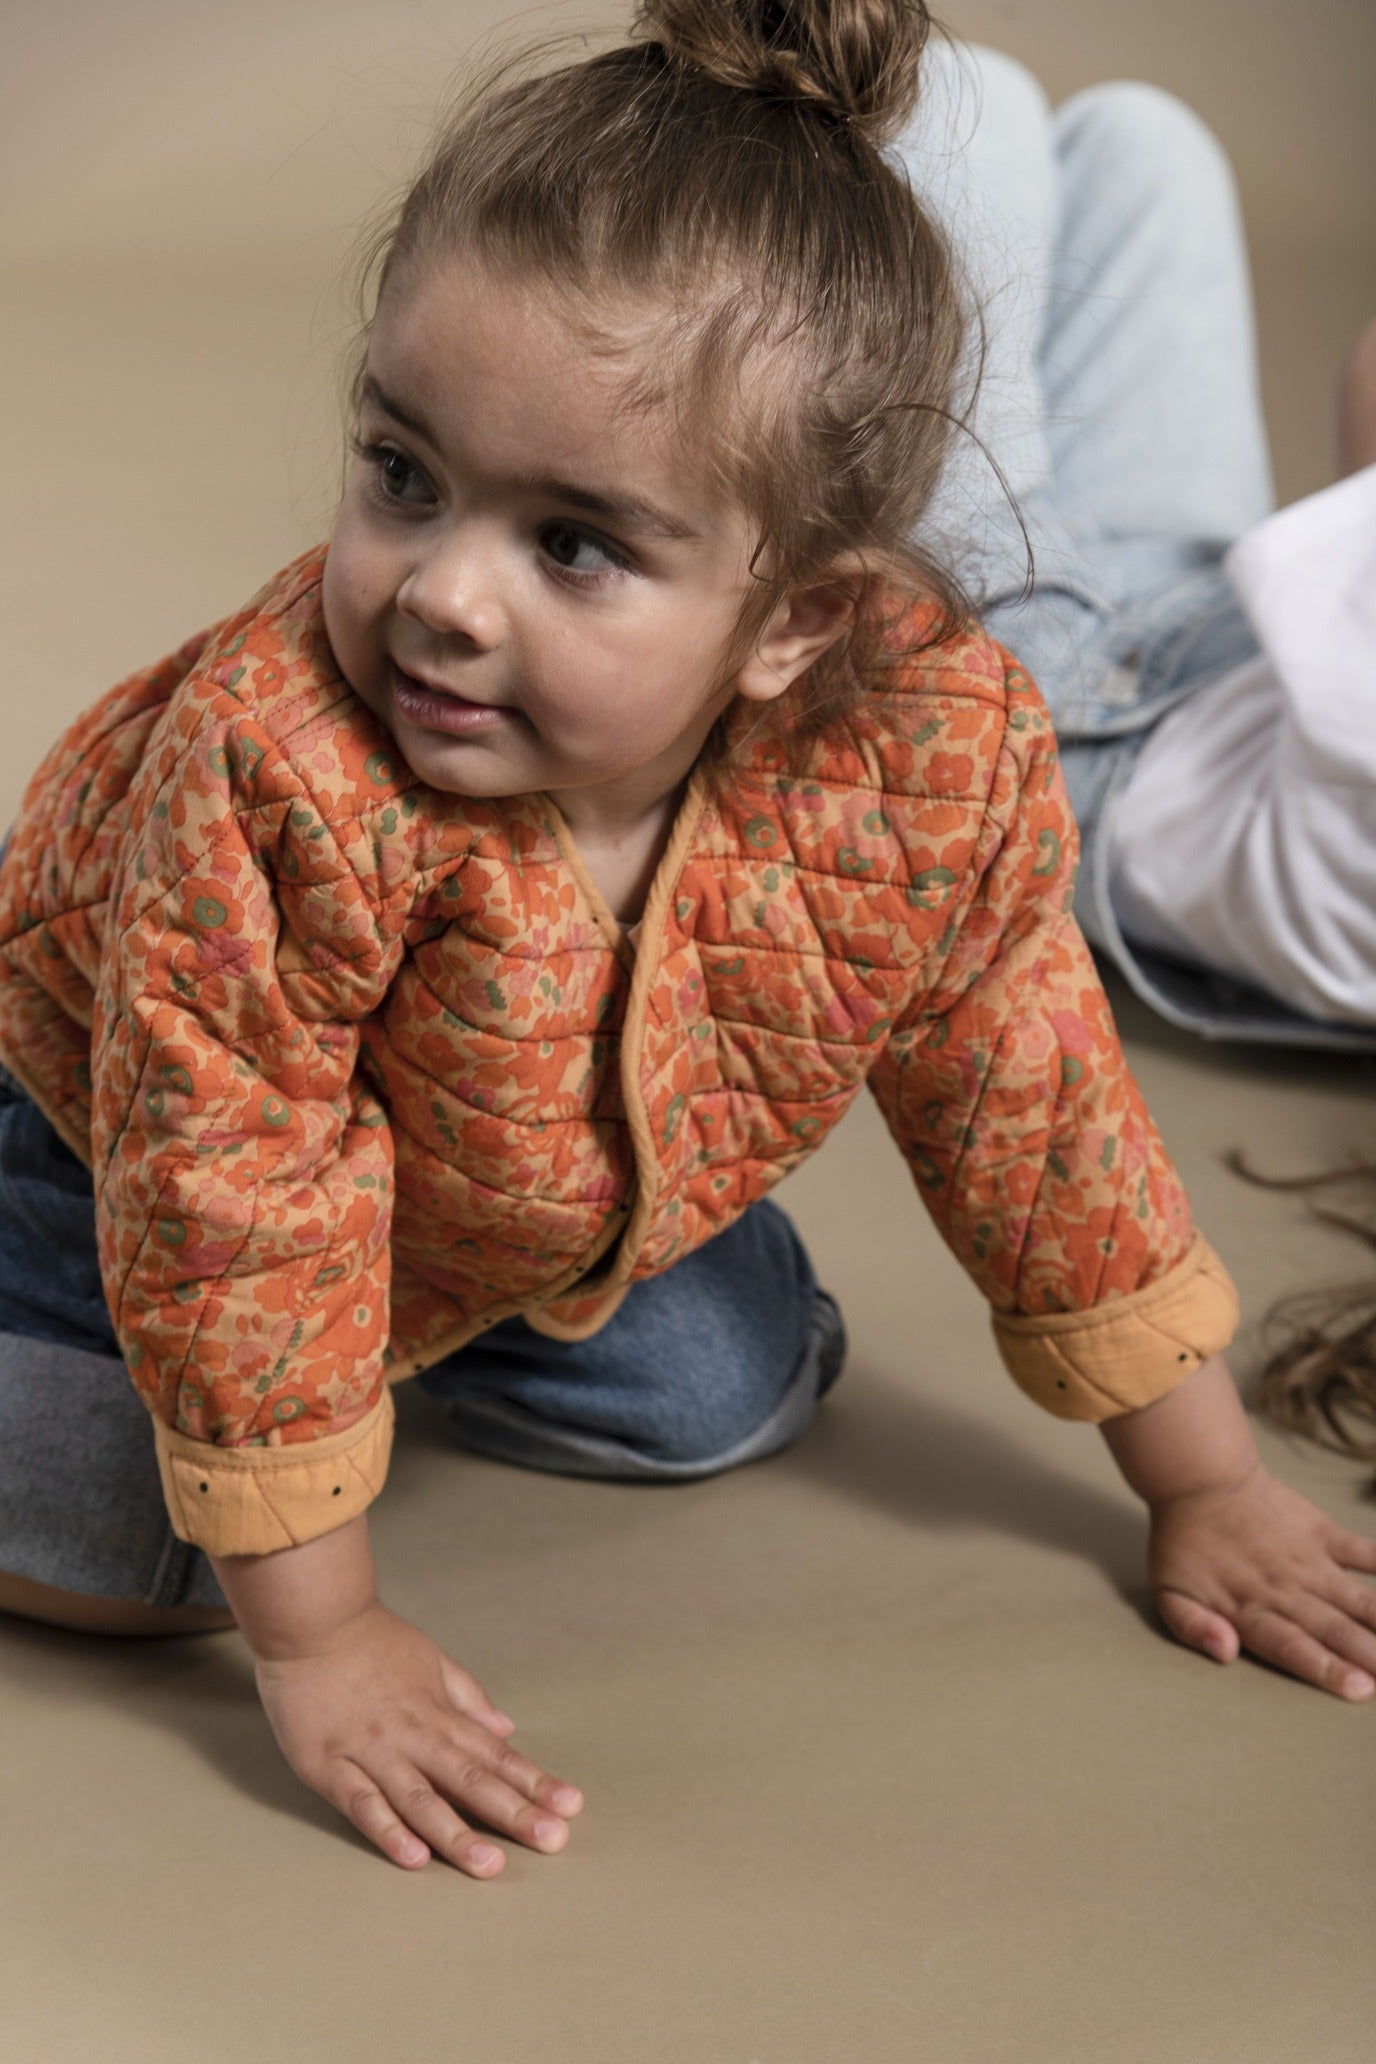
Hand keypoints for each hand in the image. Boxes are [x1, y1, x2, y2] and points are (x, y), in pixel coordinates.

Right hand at [253, 1598, 583, 1872]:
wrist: (311, 1618)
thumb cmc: (369, 1638)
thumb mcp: (429, 1657)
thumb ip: (466, 1698)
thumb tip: (505, 1728)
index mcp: (438, 1713)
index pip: (494, 1754)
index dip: (532, 1782)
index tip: (569, 1806)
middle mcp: (412, 1737)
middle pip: (469, 1781)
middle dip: (513, 1813)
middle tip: (553, 1840)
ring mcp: (372, 1753)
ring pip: (420, 1801)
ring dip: (457, 1835)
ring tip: (490, 1865)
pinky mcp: (329, 1766)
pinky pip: (362, 1804)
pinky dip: (388, 1832)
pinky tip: (413, 1858)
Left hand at [1148, 1461, 1375, 1700]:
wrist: (1198, 1479)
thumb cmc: (1183, 1543)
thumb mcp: (1169, 1593)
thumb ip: (1193, 1628)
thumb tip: (1226, 1652)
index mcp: (1251, 1610)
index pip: (1293, 1647)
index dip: (1327, 1670)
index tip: (1360, 1690)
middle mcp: (1286, 1590)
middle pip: (1336, 1630)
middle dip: (1373, 1657)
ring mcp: (1309, 1562)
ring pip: (1359, 1600)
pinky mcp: (1323, 1535)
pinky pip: (1366, 1553)